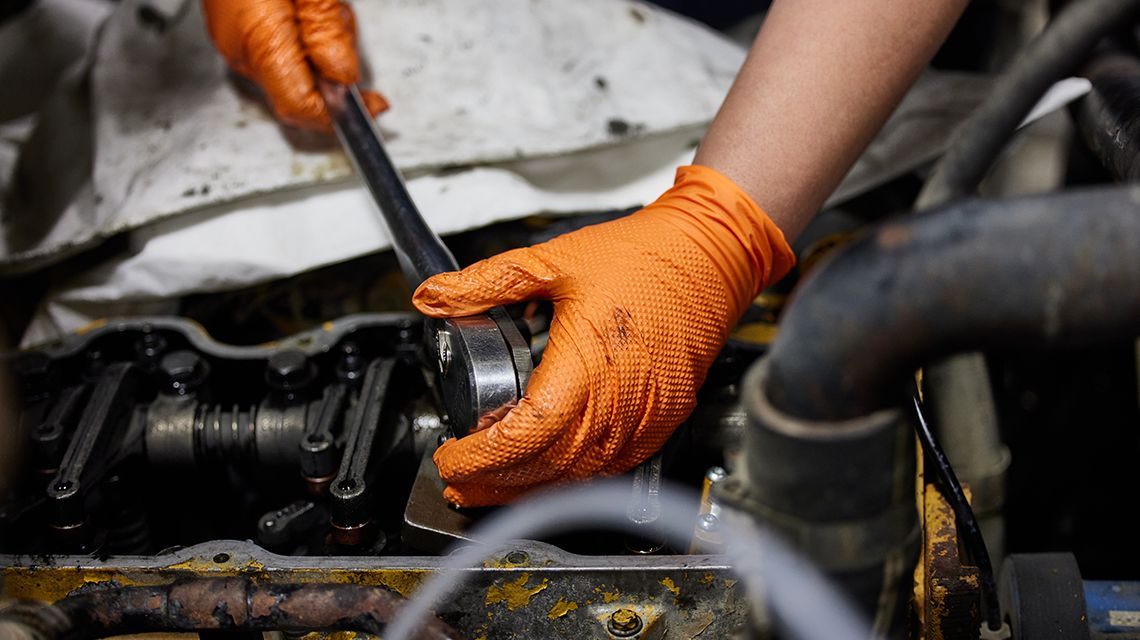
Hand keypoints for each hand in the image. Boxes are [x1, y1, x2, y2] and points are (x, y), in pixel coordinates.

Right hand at [202, 0, 387, 131]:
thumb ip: (328, 31)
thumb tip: (344, 77)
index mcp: (260, 41)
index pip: (301, 107)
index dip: (341, 115)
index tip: (374, 105)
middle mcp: (241, 51)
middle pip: (300, 93)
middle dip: (334, 74)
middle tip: (342, 24)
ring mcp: (234, 44)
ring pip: (292, 73)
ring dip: (320, 52)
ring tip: (321, 6)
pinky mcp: (235, 32)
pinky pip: (277, 53)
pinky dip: (302, 40)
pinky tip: (305, 8)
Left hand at [413, 165, 795, 506]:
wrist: (709, 256)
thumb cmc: (642, 258)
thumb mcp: (552, 260)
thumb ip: (486, 283)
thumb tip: (432, 295)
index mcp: (586, 367)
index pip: (524, 437)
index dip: (481, 458)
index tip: (450, 458)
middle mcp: (619, 404)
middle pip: (547, 468)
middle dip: (495, 483)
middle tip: (459, 481)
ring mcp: (645, 418)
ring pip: (580, 476)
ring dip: (531, 488)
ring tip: (491, 485)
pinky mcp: (663, 420)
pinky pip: (613, 466)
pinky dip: (573, 476)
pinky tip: (548, 472)